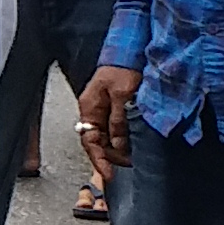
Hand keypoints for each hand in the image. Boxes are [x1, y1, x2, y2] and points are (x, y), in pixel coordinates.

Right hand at [77, 64, 138, 186]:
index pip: (90, 141)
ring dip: (119, 149)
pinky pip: (117, 130)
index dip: (98, 159)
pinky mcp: (116, 108)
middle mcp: (94, 111)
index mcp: (89, 108)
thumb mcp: (122, 95)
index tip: (108, 174)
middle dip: (111, 156)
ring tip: (134, 157)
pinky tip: (134, 144)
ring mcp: (105, 110)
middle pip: (98, 142)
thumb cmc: (123, 68)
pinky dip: (124, 139)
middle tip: (128, 164)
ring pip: (108, 138)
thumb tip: (118, 145)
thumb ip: (118, 121)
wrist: (131, 50)